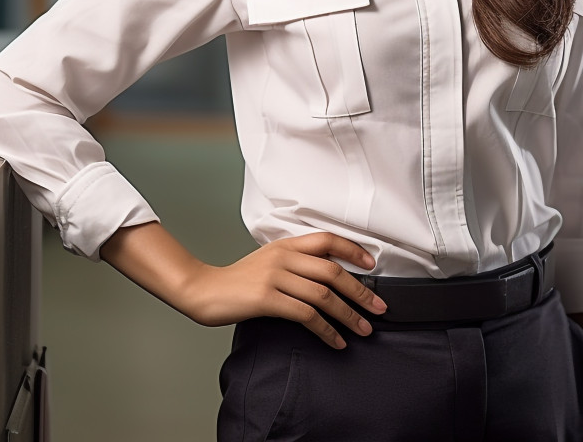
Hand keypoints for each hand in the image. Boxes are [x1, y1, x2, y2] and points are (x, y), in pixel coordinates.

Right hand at [186, 232, 387, 348]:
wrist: (204, 289)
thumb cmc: (237, 279)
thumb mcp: (267, 260)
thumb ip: (293, 262)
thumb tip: (326, 276)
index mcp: (286, 244)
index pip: (327, 240)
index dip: (353, 250)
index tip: (372, 265)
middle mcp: (283, 257)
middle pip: (332, 271)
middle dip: (360, 291)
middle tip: (379, 307)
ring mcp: (275, 277)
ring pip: (323, 295)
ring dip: (348, 315)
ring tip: (363, 329)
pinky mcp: (267, 299)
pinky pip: (306, 315)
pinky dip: (326, 330)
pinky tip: (336, 341)